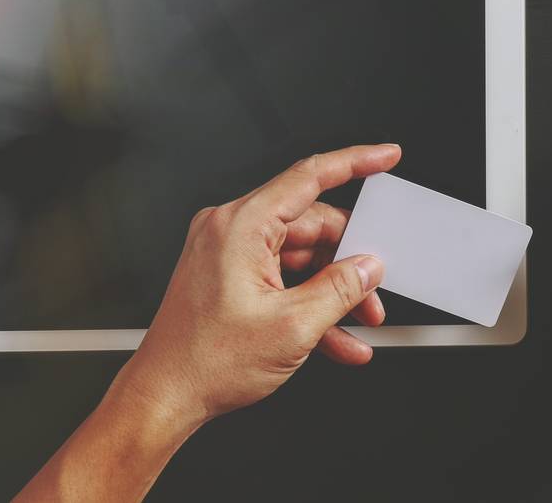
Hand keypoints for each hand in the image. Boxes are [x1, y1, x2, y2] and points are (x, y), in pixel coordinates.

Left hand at [16, 143, 398, 501]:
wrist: (165, 395)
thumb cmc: (205, 363)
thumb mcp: (292, 327)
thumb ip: (340, 290)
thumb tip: (367, 267)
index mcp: (241, 225)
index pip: (309, 176)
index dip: (355, 162)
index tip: (385, 155)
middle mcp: (230, 229)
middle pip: (311, 226)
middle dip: (349, 261)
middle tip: (374, 293)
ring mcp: (227, 252)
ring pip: (300, 257)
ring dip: (332, 291)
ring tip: (359, 324)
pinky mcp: (227, 276)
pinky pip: (281, 278)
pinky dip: (308, 304)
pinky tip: (337, 340)